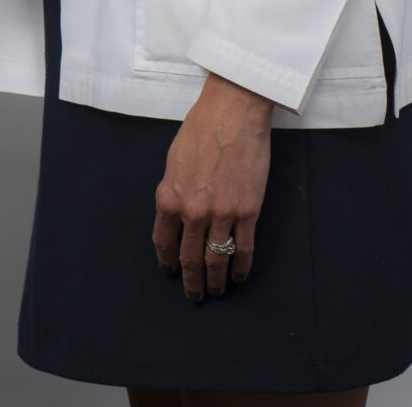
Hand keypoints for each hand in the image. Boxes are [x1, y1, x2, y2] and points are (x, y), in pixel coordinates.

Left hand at [153, 71, 272, 299]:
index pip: (163, 240)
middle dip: (191, 279)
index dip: (167, 260)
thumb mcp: (173, 162)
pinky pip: (243, 250)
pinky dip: (241, 268)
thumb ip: (174, 190)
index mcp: (169, 197)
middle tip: (193, 295)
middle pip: (190, 256)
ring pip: (217, 259)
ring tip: (215, 292)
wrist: (231, 114)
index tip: (169, 271)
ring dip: (215, 280)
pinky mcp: (248, 213)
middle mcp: (192, 211)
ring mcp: (221, 214)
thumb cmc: (199, 130)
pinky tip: (239, 277)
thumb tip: (176, 211)